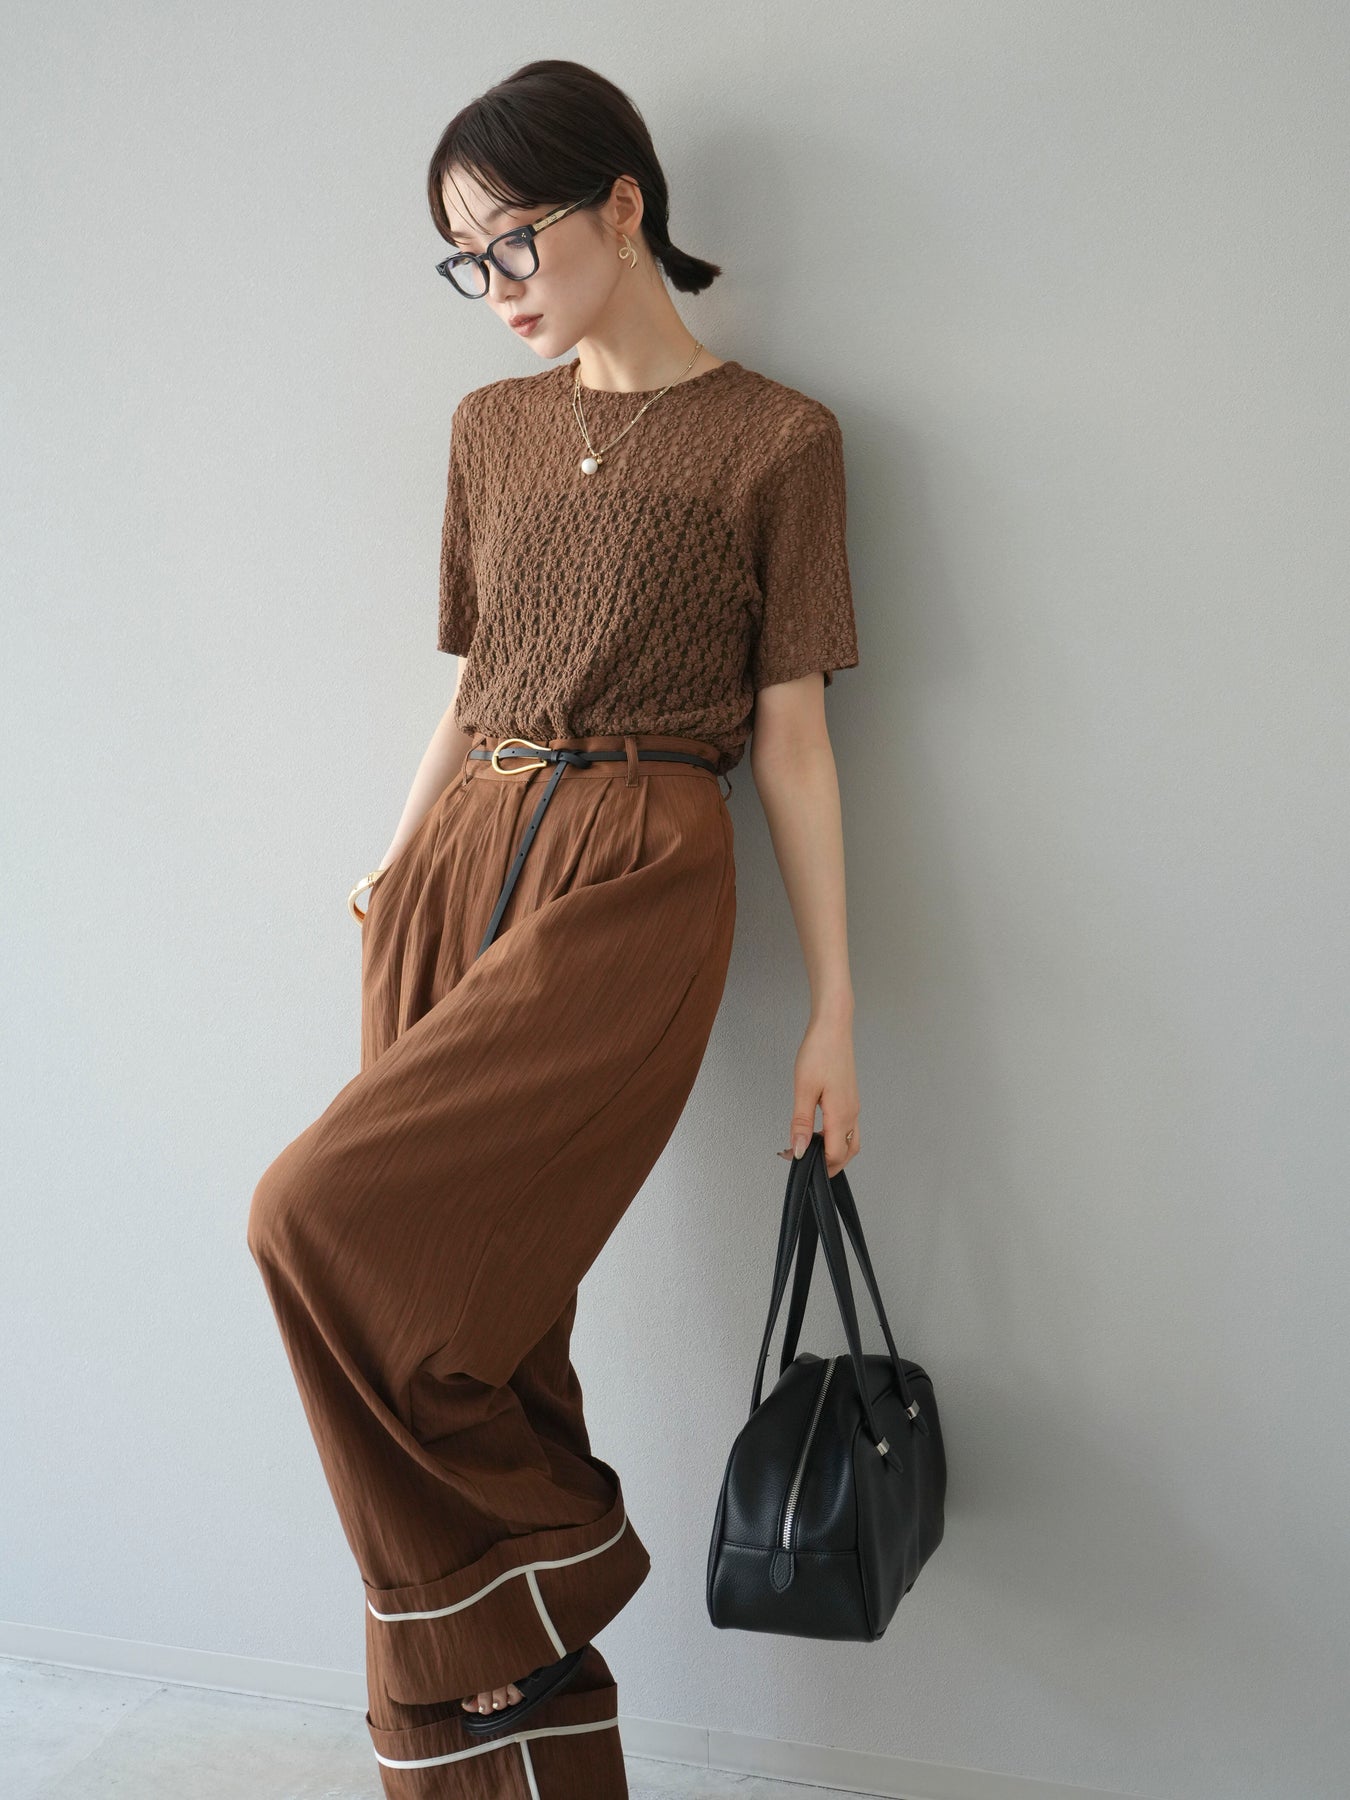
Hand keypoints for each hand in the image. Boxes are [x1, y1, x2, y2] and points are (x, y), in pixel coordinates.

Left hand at [777, 1014, 859, 1175]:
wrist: (833, 1027)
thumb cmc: (819, 1052)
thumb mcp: (803, 1090)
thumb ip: (801, 1123)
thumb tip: (799, 1149)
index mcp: (841, 1115)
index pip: (834, 1156)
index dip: (816, 1165)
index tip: (794, 1160)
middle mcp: (852, 1114)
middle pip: (846, 1154)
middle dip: (828, 1165)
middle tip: (804, 1162)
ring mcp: (853, 1106)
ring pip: (849, 1142)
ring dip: (832, 1152)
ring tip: (809, 1148)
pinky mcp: (850, 1099)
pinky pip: (848, 1128)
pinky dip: (835, 1138)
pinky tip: (818, 1131)